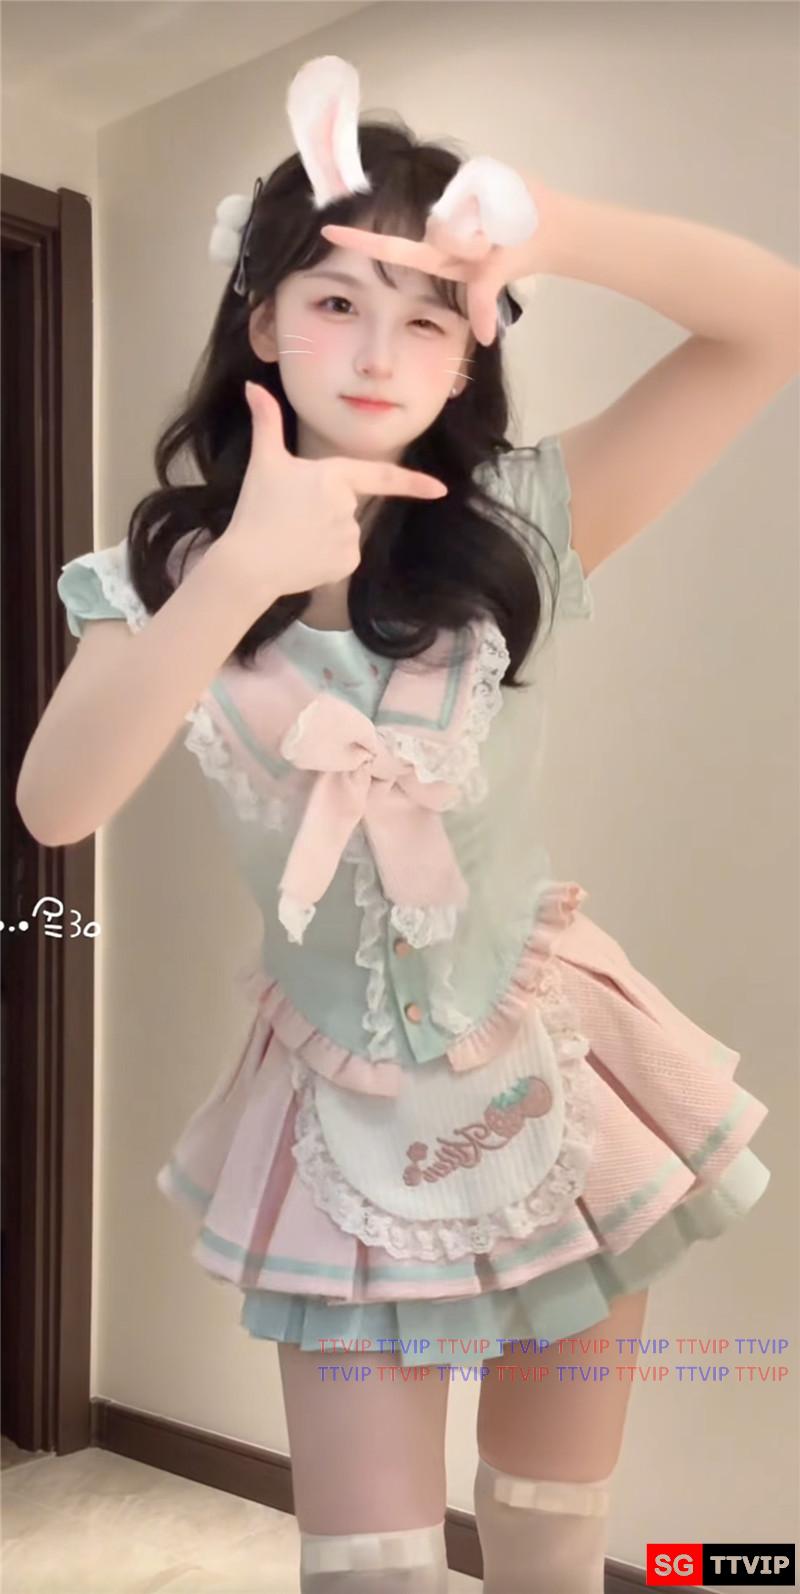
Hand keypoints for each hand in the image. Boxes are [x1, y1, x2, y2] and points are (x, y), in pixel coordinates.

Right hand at [220, 383, 447, 604]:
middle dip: (324, 510)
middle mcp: (349, 506)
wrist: (248, 564)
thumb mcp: (264, 461)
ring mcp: (350, 536)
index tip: (440, 490)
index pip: (383, 476)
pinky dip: (325, 558)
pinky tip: (302, 558)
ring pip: (344, 532)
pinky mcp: (346, 564)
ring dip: (323, 535)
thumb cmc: (256, 509)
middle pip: (347, 504)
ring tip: (293, 538)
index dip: (414, 483)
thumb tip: (251, 387)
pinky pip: (342, 557)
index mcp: (334, 476)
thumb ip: (266, 421)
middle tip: (290, 517)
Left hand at [320, 173, 548, 346]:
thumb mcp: (496, 276)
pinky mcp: (469, 178)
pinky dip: (491, 205)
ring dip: (484, 222)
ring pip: (456, 214)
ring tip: (502, 224)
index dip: (360, 241)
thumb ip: (484, 300)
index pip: (391, 248)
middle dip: (461, 244)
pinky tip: (505, 209)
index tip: (326, 230)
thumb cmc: (516, 250)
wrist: (547, 224)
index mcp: (436, 253)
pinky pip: (476, 192)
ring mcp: (451, 203)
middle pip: (436, 234)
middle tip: (480, 242)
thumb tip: (484, 339)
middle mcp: (438, 229)